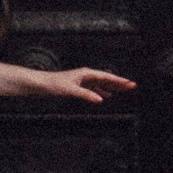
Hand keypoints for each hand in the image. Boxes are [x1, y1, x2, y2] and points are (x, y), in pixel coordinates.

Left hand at [19, 68, 136, 110]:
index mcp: (86, 73)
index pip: (106, 77)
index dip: (119, 81)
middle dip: (119, 83)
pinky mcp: (78, 86)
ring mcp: (82, 80)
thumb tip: (101, 99)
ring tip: (123, 90)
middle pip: (106, 79)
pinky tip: (105, 95)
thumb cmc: (54, 85)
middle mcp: (86, 75)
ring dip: (112, 87)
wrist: (41, 84)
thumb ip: (86, 95)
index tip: (130, 83)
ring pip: (101, 83)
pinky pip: (94, 88)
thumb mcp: (71, 91)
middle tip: (132, 86)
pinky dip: (101, 91)